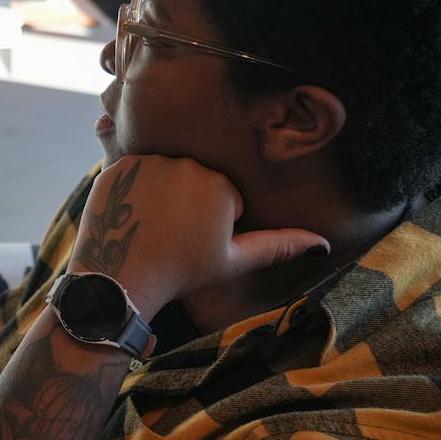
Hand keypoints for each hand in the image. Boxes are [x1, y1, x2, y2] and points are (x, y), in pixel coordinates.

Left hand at [70, 155, 328, 316]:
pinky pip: (135, 174)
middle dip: (190, 205)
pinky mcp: (118, 167)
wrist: (121, 278)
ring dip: (162, 195)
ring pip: (166, 175)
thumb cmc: (182, 272)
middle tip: (173, 237)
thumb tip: (322, 242)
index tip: (197, 242)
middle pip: (196, 181)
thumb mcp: (234, 261)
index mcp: (221, 183)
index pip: (226, 196)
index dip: (215, 224)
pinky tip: (131, 216)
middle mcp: (186, 163)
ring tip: (152, 227)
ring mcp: (149, 161)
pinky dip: (134, 192)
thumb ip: (278, 245)